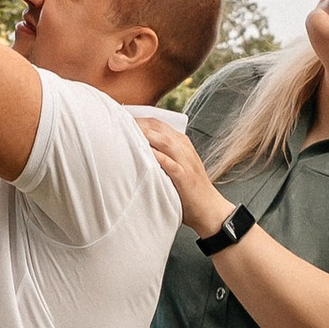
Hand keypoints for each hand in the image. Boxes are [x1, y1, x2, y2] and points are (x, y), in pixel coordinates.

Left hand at [131, 105, 229, 235]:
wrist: (209, 210)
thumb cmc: (189, 190)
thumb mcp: (178, 167)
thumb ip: (163, 156)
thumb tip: (137, 151)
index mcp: (182, 144)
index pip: (159, 124)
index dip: (140, 119)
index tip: (122, 118)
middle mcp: (184, 149)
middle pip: (159, 128)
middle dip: (139, 123)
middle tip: (118, 121)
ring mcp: (186, 162)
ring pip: (164, 141)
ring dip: (146, 134)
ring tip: (127, 130)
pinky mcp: (185, 177)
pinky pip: (169, 163)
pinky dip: (156, 156)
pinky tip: (143, 153)